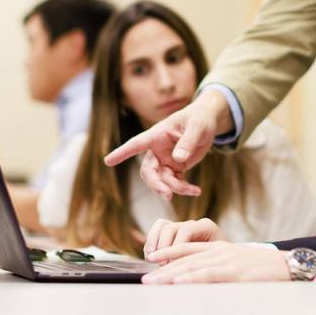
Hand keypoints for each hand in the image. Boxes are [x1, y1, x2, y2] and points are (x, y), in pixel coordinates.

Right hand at [104, 90, 231, 199]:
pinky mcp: (175, 167)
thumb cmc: (200, 119)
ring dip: (176, 188)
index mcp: (158, 135)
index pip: (136, 144)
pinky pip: (175, 182)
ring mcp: (165, 159)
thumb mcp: (196, 127)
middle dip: (156, 184)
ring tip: (194, 190)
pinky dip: (184, 188)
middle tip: (168, 195)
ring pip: (162, 180)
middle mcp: (158, 149)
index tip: (107, 161)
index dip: (122, 153)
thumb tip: (178, 158)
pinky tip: (196, 190)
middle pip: (148, 171)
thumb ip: (187, 142)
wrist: (208, 123)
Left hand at [142, 241, 289, 284]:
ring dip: (170, 275)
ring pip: (192, 266)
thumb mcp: (237, 262)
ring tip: (154, 282)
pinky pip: (208, 274)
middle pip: (184, 258)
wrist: (285, 264)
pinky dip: (191, 278)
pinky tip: (178, 282)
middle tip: (145, 278)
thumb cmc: (261, 266)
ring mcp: (225, 259)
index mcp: (218, 247)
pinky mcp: (233, 271)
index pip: (187, 248)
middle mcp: (218, 250)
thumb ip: (219, 266)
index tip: (151, 258)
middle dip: (163, 268)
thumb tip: (202, 276)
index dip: (168, 252)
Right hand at [144, 217, 225, 258]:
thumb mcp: (216, 264)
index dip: (176, 246)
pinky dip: (151, 241)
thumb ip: (204, 264)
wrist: (224, 263)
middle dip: (163, 247)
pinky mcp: (173, 233)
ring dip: (154, 243)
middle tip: (162, 265)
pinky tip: (150, 256)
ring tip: (151, 259)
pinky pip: (158, 229)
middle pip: (171, 227)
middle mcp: (193, 224)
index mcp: (207, 227)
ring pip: (162, 226)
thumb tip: (185, 269)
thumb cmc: (221, 265)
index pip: (186, 230)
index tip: (171, 263)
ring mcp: (182, 226)